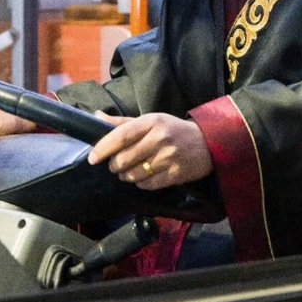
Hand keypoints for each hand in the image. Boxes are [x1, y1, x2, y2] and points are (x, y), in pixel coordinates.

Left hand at [87, 112, 213, 190]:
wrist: (209, 142)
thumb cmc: (173, 130)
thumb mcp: (151, 120)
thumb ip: (123, 122)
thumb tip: (96, 117)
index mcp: (152, 122)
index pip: (121, 136)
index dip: (103, 148)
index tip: (93, 158)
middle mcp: (160, 138)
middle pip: (124, 159)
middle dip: (115, 165)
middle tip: (116, 165)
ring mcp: (169, 157)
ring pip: (134, 174)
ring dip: (126, 176)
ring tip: (129, 171)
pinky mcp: (176, 174)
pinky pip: (148, 184)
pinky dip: (140, 183)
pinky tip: (144, 176)